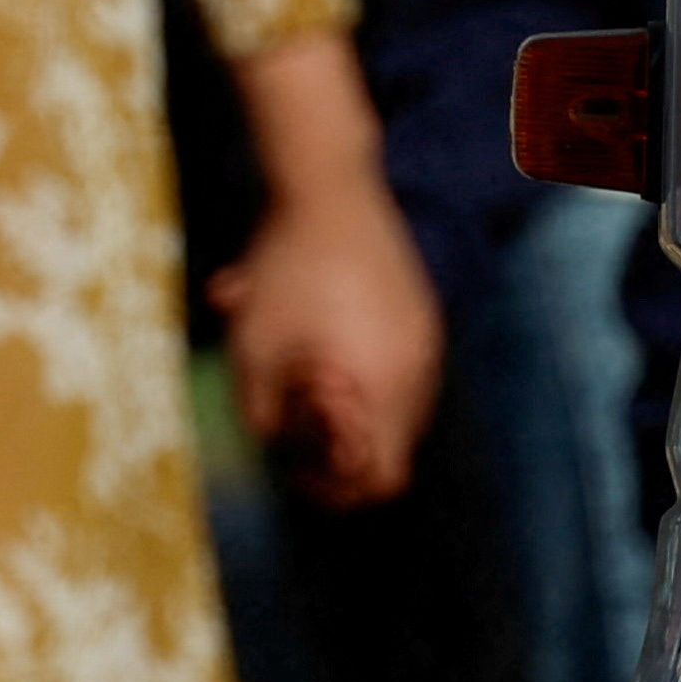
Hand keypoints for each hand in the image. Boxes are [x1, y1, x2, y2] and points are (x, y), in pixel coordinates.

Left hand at [209, 139, 445, 511]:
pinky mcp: (423, 316)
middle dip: (338, 443)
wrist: (332, 191)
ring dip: (349, 404)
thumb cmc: (287, 271)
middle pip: (390, 445)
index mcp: (384, 391)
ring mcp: (428, 343)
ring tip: (303, 368)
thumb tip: (274, 445)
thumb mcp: (253, 350)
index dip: (339, 490)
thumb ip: (262, 414)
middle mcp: (419, 374)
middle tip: (293, 416)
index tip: (298, 472)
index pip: (381, 478)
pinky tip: (318, 336)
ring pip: (392, 405)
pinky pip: (397, 367)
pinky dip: (362, 370)